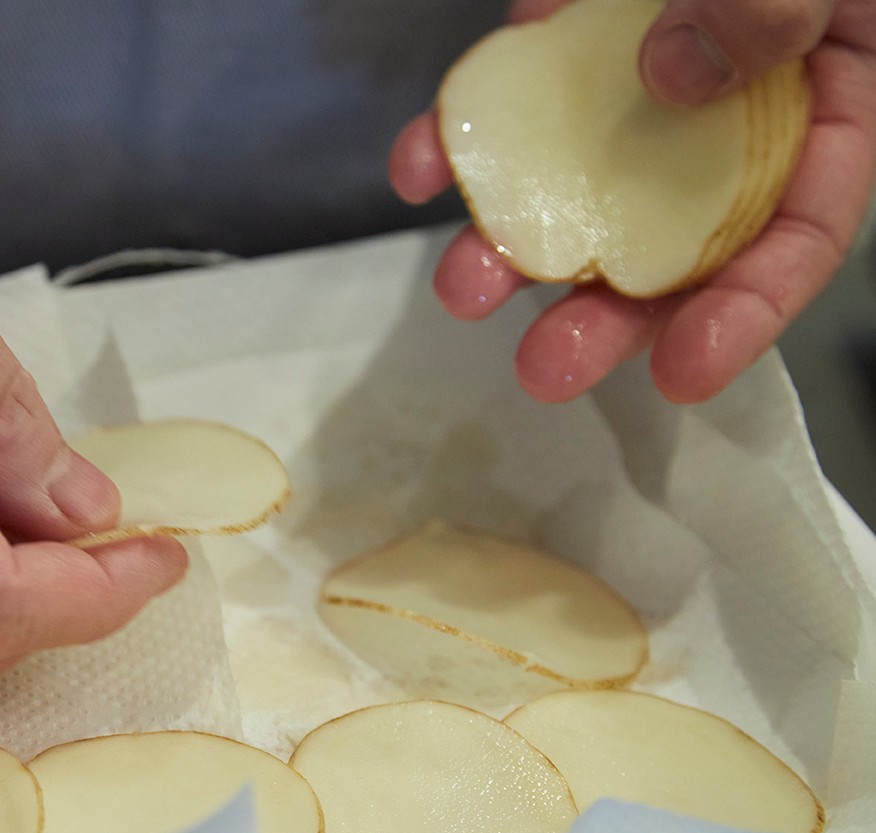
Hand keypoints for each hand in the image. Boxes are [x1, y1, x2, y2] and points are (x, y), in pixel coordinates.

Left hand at [389, 0, 875, 402]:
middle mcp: (734, 97)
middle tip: (544, 367)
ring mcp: (641, 65)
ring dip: (517, 237)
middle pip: (678, 230)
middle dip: (609, 308)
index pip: (802, 227)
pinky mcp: (567, 33)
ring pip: (581, 175)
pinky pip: (515, 94)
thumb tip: (678, 79)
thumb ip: (782, 4)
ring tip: (461, 287)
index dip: (748, 309)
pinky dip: (466, 130)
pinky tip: (422, 164)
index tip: (682, 372)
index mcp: (834, 91)